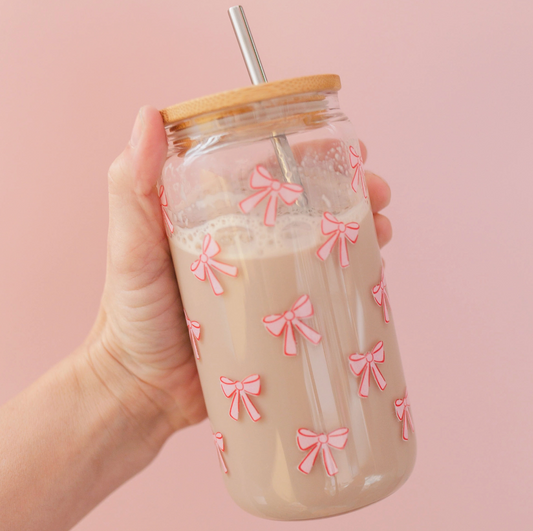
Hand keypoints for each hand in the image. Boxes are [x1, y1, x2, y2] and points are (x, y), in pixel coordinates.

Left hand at [85, 106, 392, 443]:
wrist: (143, 387)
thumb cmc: (131, 314)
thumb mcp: (130, 245)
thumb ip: (132, 185)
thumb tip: (150, 115)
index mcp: (219, 217)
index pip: (271, 173)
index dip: (311, 154)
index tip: (344, 145)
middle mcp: (249, 243)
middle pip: (310, 207)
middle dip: (351, 193)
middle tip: (378, 194)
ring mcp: (269, 282)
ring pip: (325, 246)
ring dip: (361, 232)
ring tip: (382, 229)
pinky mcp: (282, 320)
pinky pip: (324, 292)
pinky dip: (351, 278)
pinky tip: (373, 273)